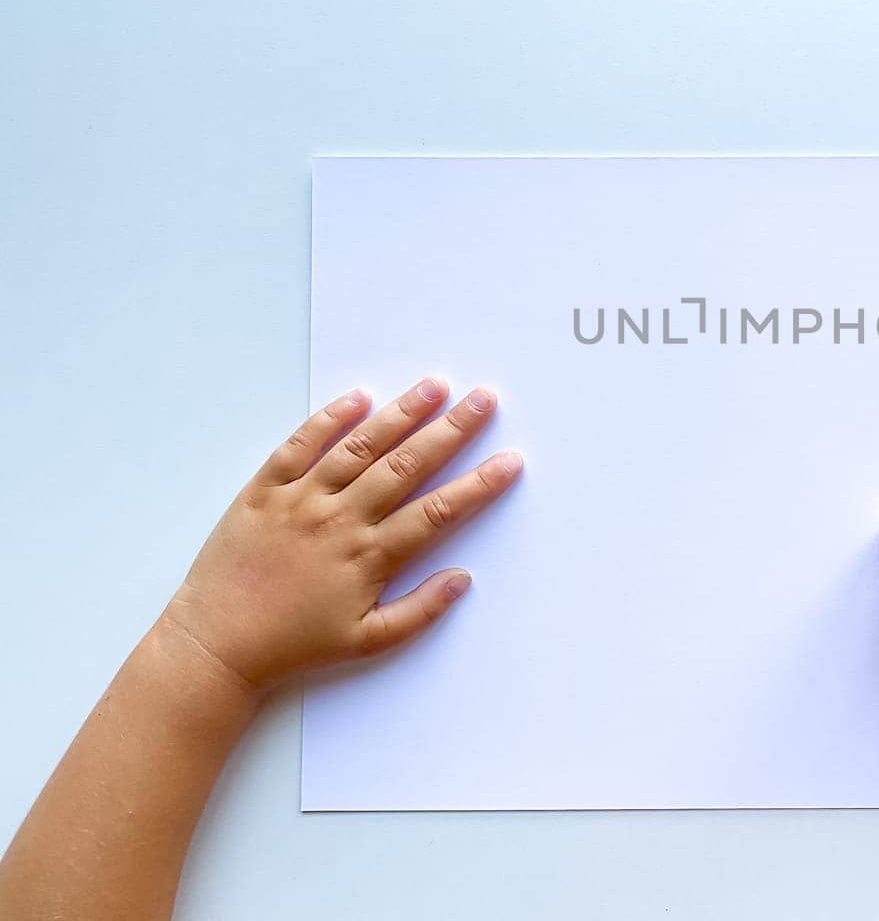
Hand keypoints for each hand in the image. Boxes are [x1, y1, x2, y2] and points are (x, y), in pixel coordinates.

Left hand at [159, 378, 522, 690]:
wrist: (215, 645)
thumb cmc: (293, 646)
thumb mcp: (365, 642)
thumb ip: (419, 611)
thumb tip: (463, 578)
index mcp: (368, 557)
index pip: (437, 512)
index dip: (478, 484)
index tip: (510, 460)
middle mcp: (339, 520)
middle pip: (406, 465)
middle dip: (451, 430)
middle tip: (483, 400)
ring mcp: (300, 500)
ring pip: (359, 446)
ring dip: (400, 413)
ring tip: (434, 386)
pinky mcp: (263, 490)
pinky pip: (299, 446)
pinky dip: (329, 419)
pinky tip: (359, 397)